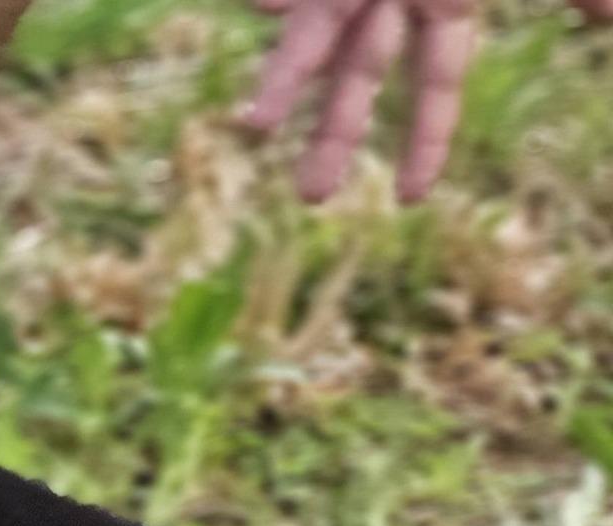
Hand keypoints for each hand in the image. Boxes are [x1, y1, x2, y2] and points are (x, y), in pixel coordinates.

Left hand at [244, 0, 609, 203]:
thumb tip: (612, 22)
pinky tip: (259, 5)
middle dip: (336, 134)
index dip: (425, 139)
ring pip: (311, 29)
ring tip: (255, 127)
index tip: (409, 200)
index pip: (437, 83)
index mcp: (445, 2)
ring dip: (284, 77)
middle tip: (313, 199)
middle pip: (361, 73)